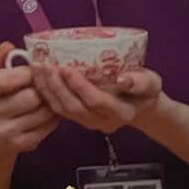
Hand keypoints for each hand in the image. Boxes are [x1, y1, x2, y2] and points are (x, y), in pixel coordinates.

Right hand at [0, 55, 55, 157]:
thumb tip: (10, 47)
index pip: (8, 80)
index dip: (27, 74)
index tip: (34, 71)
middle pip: (32, 96)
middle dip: (42, 89)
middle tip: (45, 86)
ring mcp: (7, 131)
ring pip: (44, 112)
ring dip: (51, 103)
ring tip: (48, 97)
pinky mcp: (20, 144)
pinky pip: (47, 126)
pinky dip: (52, 117)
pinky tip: (47, 112)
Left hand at [33, 64, 162, 135]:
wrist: (139, 104)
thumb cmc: (144, 90)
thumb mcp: (152, 83)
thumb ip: (140, 82)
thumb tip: (122, 79)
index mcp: (122, 113)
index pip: (97, 102)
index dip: (80, 87)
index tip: (66, 68)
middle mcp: (103, 122)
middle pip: (75, 108)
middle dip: (57, 87)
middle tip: (45, 66)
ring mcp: (89, 122)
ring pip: (63, 110)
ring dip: (47, 90)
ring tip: (36, 69)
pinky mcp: (78, 118)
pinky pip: (58, 109)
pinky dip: (45, 93)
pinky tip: (37, 77)